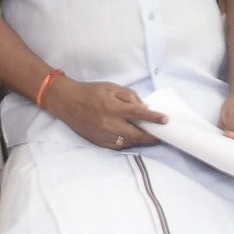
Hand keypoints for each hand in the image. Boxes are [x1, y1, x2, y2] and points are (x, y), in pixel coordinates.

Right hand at [41, 77, 162, 150]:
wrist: (67, 101)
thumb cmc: (91, 92)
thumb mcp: (111, 87)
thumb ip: (129, 96)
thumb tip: (143, 107)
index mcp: (114, 107)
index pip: (139, 114)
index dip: (154, 118)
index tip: (166, 120)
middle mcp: (109, 123)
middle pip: (136, 135)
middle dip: (151, 136)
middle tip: (160, 135)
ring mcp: (103, 135)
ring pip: (128, 142)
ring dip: (139, 140)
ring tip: (147, 136)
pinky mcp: (98, 141)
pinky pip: (117, 146)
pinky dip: (126, 143)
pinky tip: (131, 138)